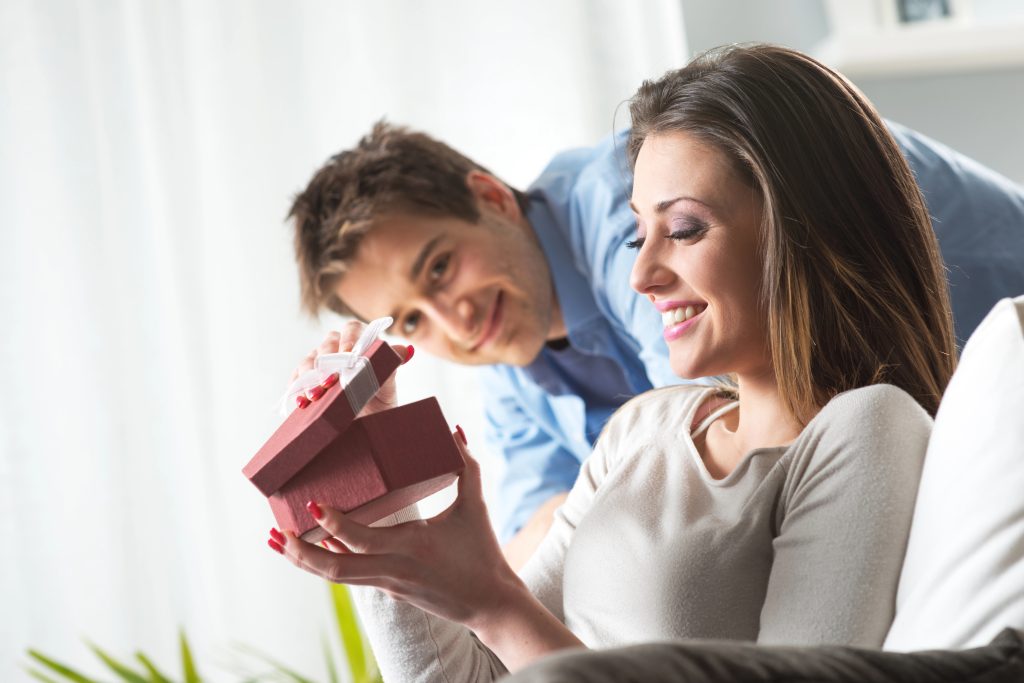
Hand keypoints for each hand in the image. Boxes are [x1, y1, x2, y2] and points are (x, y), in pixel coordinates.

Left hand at [268, 428, 527, 631]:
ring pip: (334, 577)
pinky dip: (327, 562)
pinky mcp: (387, 588)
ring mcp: (387, 582)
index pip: (360, 538)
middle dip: (299, 551)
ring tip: (278, 543)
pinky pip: (349, 576)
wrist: (489, 603)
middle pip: (333, 568)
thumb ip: (466, 466)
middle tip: (276, 532)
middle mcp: (392, 568)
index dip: (332, 524)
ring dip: (303, 561)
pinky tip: (312, 549)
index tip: (313, 505)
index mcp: (412, 545)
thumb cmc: (482, 553)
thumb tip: (457, 429)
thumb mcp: (475, 507)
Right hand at [288, 320, 413, 415]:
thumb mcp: (388, 388)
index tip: (348, 354)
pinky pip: (297, 378)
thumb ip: (392, 367)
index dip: (349, 338)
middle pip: (327, 343)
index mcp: (361, 344)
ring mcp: (321, 364)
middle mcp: (338, 349)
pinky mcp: (306, 380)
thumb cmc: (379, 404)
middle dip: (327, 362)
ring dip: (310, 377)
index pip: (352, 328)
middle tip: (330, 381)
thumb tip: (407, 351)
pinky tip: (301, 401)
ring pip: (310, 360)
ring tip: (315, 395)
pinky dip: (297, 388)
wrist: (364, 428)